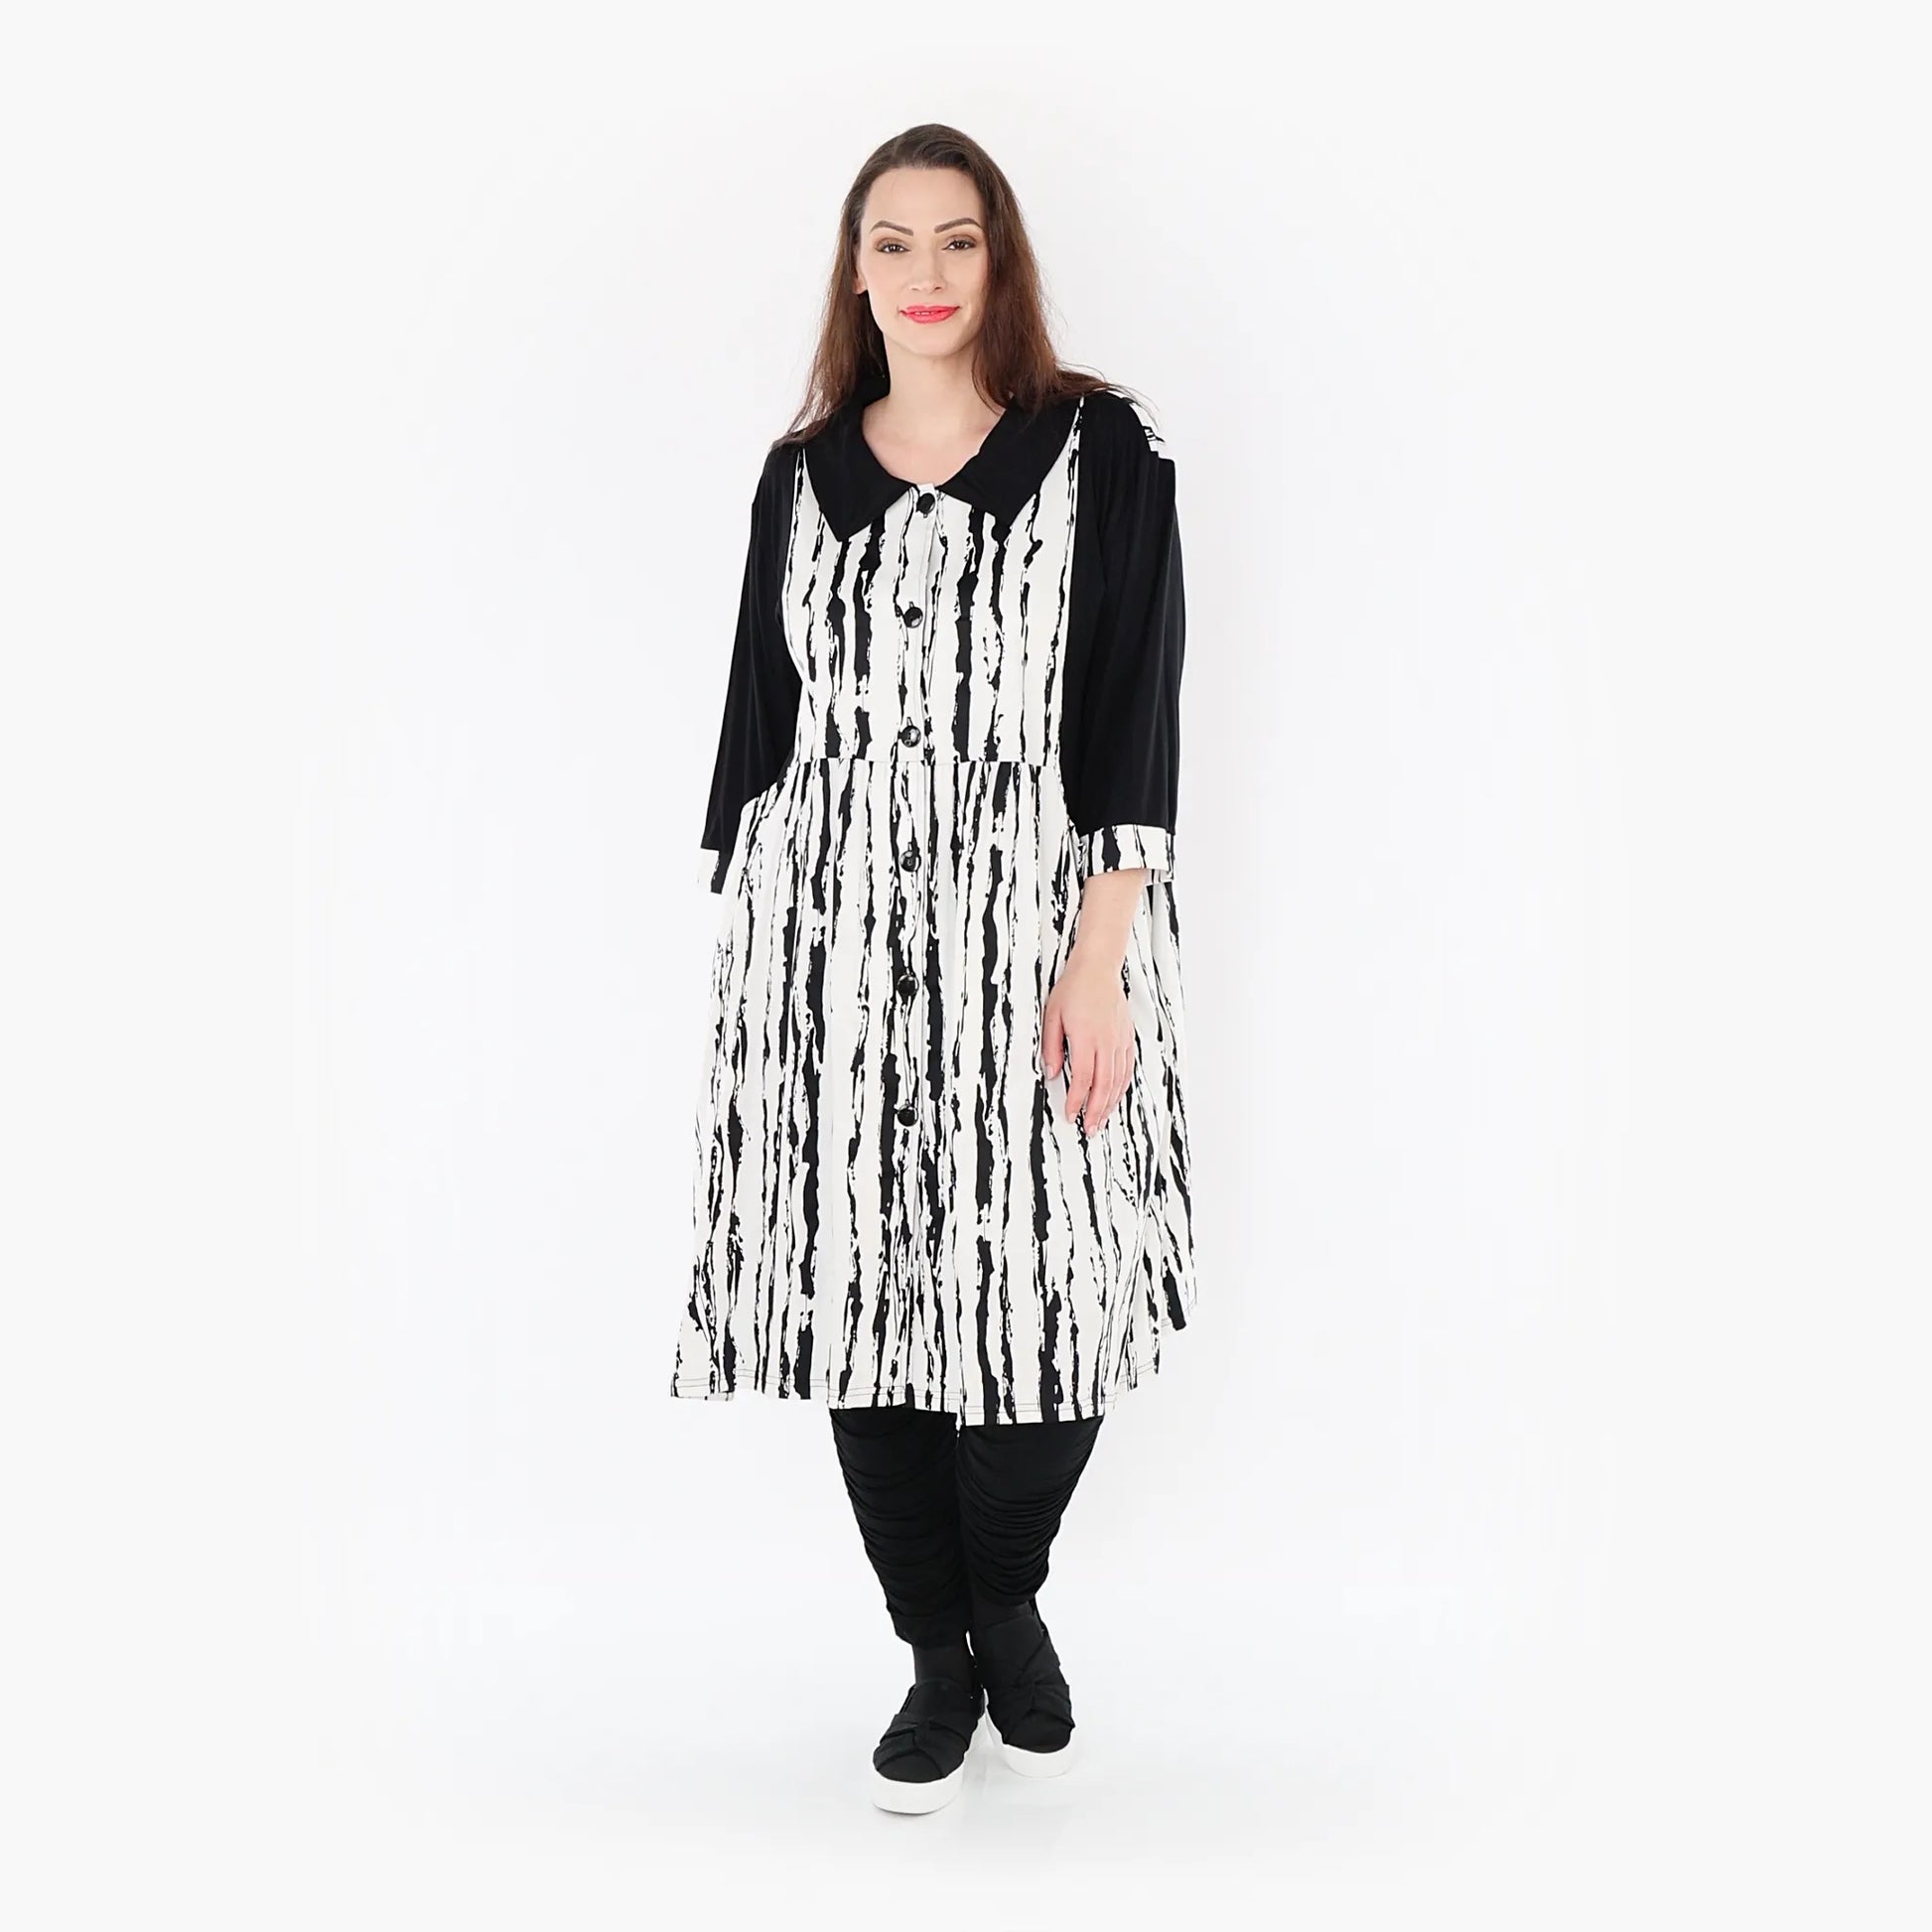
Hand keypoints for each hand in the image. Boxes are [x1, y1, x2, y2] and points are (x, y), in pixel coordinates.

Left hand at [1040, 953, 1136, 1134]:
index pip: (1083, 1078)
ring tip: (1101, 1120)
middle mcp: (1106, 1042)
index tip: (1070, 1114)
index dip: (1077, 1100)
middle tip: (1089, 1129)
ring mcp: (1120, 1040)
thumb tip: (1051, 1073)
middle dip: (1096, 1111)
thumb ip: (1051, 1047)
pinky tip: (1115, 1097)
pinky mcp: (1127, 1037)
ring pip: (1118, 1080)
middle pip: (1104, 1085)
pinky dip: (1122, 1086)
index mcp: (1086, 1038)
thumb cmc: (1073, 989)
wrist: (1098, 969)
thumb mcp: (1052, 1016)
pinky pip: (1127, 1068)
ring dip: (1110, 1103)